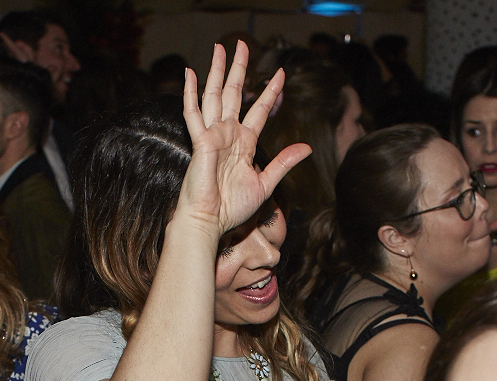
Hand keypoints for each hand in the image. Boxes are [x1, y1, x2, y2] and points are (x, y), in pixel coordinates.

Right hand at [177, 41, 310, 237]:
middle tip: (242, 45)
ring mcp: (213, 135)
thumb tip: (305, 147)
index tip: (280, 74)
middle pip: (235, 94)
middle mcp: (228, 135)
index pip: (258, 110)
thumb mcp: (265, 183)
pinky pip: (193, 112)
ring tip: (219, 48)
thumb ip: (282, 162)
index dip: (269, 91)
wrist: (210, 221)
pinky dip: (190, 92)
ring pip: (215, 95)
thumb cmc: (232, 207)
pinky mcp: (200, 141)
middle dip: (239, 69)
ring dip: (218, 71)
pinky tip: (190, 73)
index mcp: (244, 144)